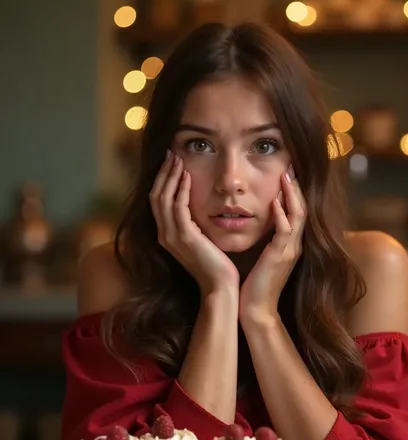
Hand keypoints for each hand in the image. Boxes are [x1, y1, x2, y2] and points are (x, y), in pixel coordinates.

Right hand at [149, 152, 239, 295]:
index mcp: (166, 235)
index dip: (162, 180)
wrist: (219, 286)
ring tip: (177, 158)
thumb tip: (198, 208)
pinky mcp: (183, 237)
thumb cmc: (215, 265)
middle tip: (170, 153)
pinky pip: (178, 207)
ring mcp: (171, 236)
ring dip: (170, 176)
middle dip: (163, 173)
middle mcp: (163, 235)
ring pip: (163, 198)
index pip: (157, 201)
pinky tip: (187, 176)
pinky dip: (180, 189)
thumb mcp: (201, 240)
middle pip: (155, 196)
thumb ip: (194, 225)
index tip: (170, 162)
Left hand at [239, 166, 305, 322]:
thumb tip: (258, 222)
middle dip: (296, 187)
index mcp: (290, 244)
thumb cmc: (255, 285)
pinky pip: (285, 232)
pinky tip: (275, 202)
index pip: (297, 211)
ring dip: (292, 195)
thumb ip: (266, 240)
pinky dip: (281, 216)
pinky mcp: (280, 257)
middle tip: (290, 166)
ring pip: (298, 216)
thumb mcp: (263, 257)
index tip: (286, 173)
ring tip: (286, 176)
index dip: (294, 192)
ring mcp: (290, 251)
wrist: (256, 310)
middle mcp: (294, 245)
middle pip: (303, 208)